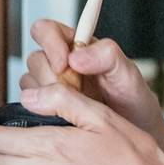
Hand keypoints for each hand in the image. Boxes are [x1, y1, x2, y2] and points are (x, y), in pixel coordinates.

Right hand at [21, 19, 162, 134]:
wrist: (135, 134)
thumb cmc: (133, 102)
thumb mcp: (129, 75)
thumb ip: (108, 56)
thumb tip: (76, 57)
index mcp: (75, 46)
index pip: (46, 30)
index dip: (50, 43)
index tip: (64, 63)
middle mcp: (58, 63)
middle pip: (35, 59)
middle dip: (54, 78)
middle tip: (77, 93)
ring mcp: (48, 86)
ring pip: (29, 83)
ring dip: (50, 96)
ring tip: (78, 107)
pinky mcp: (42, 108)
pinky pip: (29, 105)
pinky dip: (45, 111)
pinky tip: (68, 117)